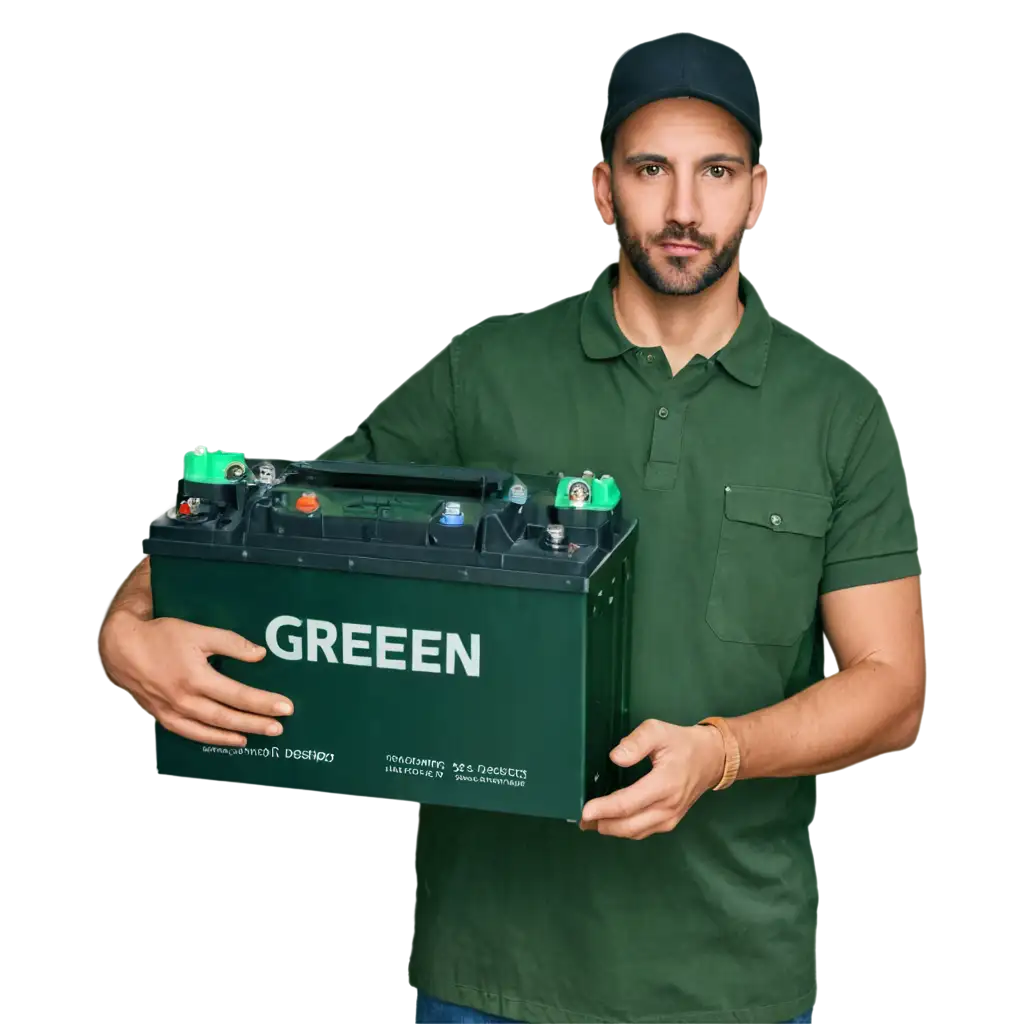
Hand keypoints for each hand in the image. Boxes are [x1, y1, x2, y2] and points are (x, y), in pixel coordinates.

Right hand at [99, 611, 292, 746]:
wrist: (122, 648)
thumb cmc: (160, 636)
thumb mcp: (198, 632)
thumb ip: (231, 643)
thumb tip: (259, 655)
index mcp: (195, 678)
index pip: (238, 695)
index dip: (264, 703)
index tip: (285, 707)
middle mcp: (184, 700)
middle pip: (228, 717)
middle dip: (257, 723)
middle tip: (280, 728)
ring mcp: (172, 711)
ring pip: (211, 730)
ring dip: (238, 734)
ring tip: (260, 735)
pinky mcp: (163, 716)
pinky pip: (191, 733)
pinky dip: (212, 739)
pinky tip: (230, 739)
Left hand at [579, 719, 725, 839]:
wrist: (711, 758)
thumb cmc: (681, 743)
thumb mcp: (658, 731)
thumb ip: (636, 742)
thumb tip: (615, 757)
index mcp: (664, 784)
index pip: (629, 803)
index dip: (604, 809)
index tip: (584, 810)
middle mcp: (668, 807)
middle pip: (629, 825)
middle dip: (602, 824)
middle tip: (581, 820)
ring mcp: (670, 818)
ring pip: (635, 832)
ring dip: (612, 829)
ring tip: (591, 823)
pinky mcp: (670, 822)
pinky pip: (643, 831)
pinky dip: (625, 830)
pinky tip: (611, 822)